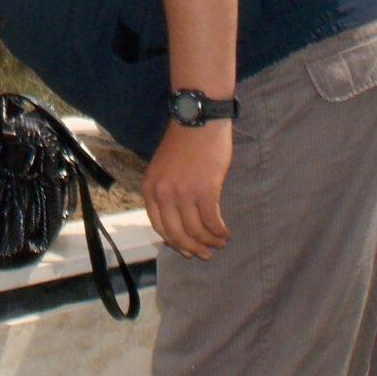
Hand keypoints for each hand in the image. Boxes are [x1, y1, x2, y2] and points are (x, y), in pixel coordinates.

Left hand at [142, 119, 232, 260]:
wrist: (198, 120)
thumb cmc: (184, 142)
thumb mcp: (163, 168)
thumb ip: (165, 191)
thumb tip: (177, 219)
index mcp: (150, 189)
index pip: (159, 226)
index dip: (174, 242)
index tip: (185, 249)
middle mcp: (163, 194)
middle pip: (177, 234)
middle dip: (192, 248)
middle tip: (205, 254)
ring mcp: (184, 194)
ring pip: (196, 231)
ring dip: (209, 242)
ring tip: (219, 243)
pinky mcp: (205, 191)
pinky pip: (212, 222)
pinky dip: (219, 231)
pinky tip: (226, 233)